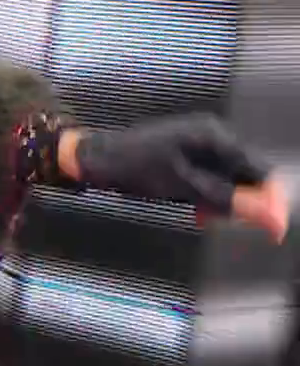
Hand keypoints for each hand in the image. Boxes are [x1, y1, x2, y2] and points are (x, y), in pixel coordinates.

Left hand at [70, 115, 288, 242]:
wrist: (93, 159)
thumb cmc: (134, 168)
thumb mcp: (185, 188)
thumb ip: (229, 200)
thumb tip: (272, 216)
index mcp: (215, 137)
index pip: (261, 172)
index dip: (269, 201)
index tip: (270, 230)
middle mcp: (212, 135)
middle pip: (246, 176)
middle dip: (239, 201)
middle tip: (216, 218)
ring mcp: (198, 142)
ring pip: (227, 179)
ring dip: (219, 201)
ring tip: (199, 213)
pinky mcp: (185, 152)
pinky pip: (209, 177)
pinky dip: (204, 194)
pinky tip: (192, 207)